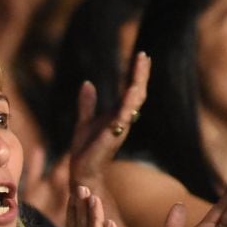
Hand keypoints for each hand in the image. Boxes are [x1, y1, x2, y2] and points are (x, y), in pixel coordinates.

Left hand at [68, 51, 150, 191]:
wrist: (82, 171)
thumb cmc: (85, 150)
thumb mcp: (84, 121)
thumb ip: (87, 104)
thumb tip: (87, 83)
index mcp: (117, 115)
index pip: (130, 91)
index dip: (137, 74)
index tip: (142, 56)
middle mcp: (123, 119)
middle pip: (137, 92)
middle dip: (141, 74)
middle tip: (144, 55)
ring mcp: (120, 126)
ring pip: (135, 101)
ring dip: (138, 82)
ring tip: (141, 64)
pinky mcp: (113, 134)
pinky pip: (124, 115)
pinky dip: (129, 102)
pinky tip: (131, 89)